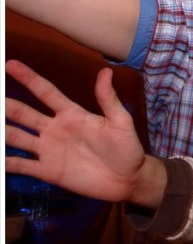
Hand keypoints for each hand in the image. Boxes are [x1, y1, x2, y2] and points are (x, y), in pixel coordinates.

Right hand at [5, 60, 163, 206]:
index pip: (45, 92)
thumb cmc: (127, 148)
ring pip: (16, 137)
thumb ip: (109, 99)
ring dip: (1, 132)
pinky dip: (5, 162)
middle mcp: (55, 129)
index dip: (28, 78)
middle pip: (23, 113)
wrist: (128, 179)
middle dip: (5, 105)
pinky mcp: (48, 171)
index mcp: (72, 114)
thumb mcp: (120, 121)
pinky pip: (21, 166)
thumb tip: (106, 71)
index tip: (10, 64)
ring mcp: (49, 150)